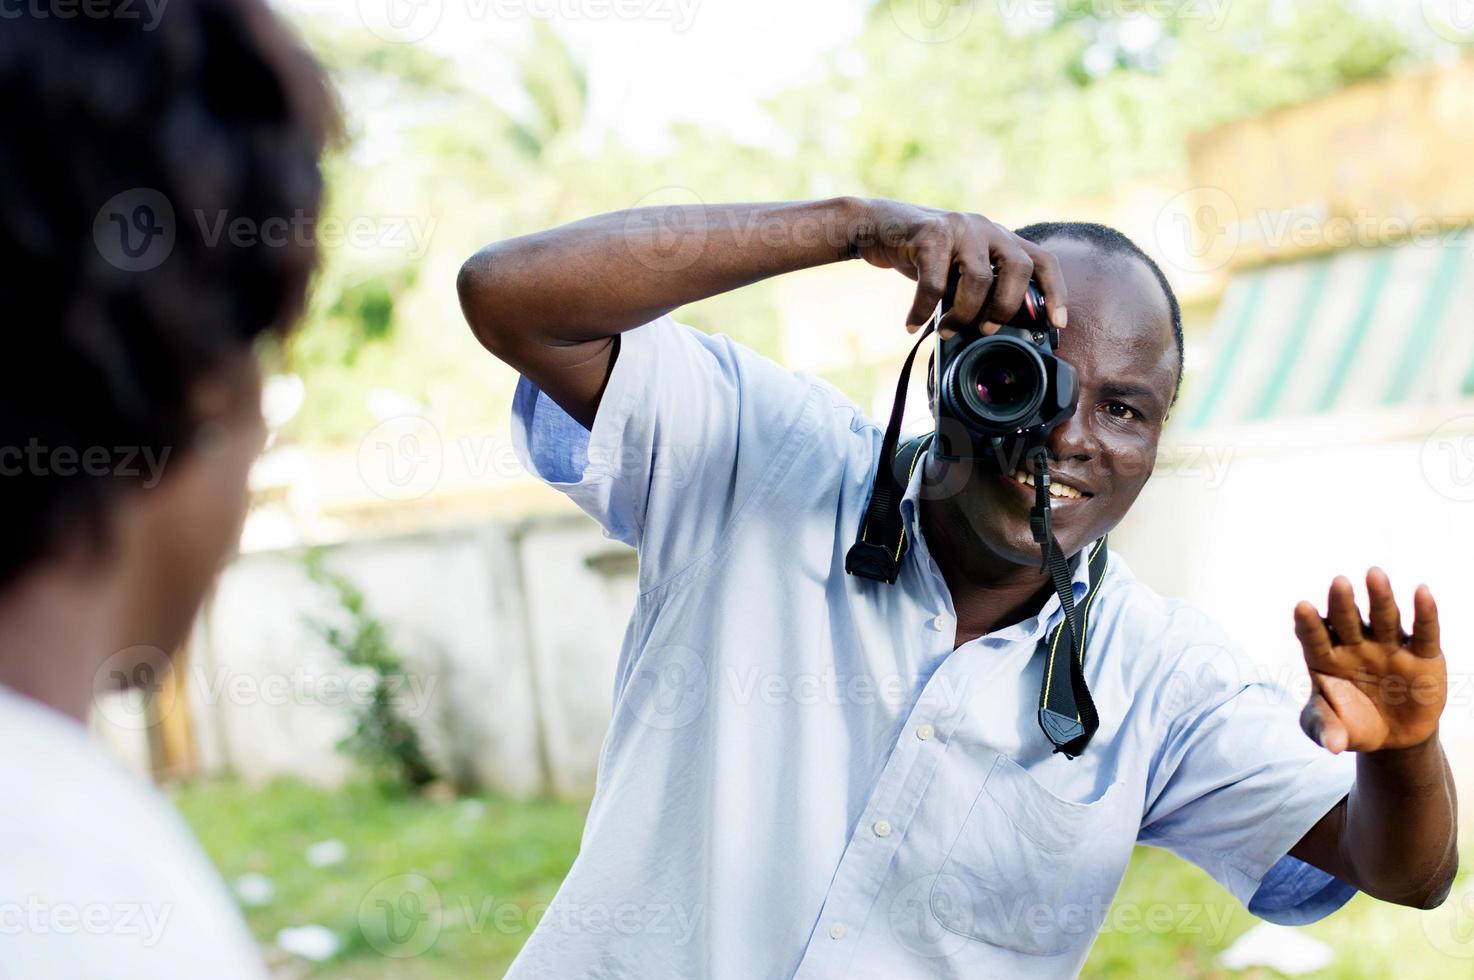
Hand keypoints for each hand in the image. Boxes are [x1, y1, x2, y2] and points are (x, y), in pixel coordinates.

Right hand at [848, 199, 1067, 337]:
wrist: (876, 225)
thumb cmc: (921, 254)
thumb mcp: (957, 267)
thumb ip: (977, 288)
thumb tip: (990, 330)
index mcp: (1000, 238)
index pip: (1042, 261)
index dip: (1055, 292)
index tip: (1057, 323)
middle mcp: (986, 228)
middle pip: (1018, 268)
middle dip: (1006, 306)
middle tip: (987, 329)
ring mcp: (960, 228)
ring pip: (978, 278)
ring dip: (963, 313)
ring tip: (945, 329)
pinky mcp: (930, 234)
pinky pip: (933, 284)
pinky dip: (923, 311)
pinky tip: (913, 324)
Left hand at [1293, 569, 1445, 753]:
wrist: (1392, 736)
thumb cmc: (1351, 724)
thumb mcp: (1332, 729)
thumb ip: (1326, 729)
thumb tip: (1332, 745)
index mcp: (1326, 657)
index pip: (1314, 637)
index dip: (1308, 623)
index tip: (1300, 607)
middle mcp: (1356, 645)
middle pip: (1347, 620)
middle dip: (1342, 603)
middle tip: (1338, 583)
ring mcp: (1388, 647)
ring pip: (1384, 617)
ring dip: (1380, 597)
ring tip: (1374, 574)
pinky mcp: (1422, 655)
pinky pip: (1423, 631)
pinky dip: (1424, 612)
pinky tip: (1421, 591)